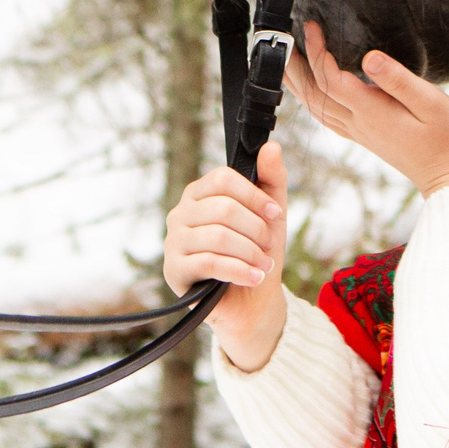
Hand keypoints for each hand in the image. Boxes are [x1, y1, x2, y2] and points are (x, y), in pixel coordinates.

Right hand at [163, 141, 289, 370]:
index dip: (254, 195)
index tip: (275, 214)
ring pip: (218, 237)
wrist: (250, 301)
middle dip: (256, 229)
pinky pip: (209, 263)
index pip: (222, 179)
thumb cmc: (256, 251)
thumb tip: (271, 146)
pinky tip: (254, 277)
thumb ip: (271, 179)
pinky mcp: (174, 270)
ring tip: (263, 264)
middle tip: (269, 245)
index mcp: (199, 194)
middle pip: (223, 209)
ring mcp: (173, 242)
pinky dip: (239, 270)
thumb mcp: (271, 214)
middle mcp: (180, 213)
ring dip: (250, 252)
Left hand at [285, 19, 448, 196]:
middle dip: (297, 65)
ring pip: (316, 107)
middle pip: (314, 94)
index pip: (331, 79)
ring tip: (289, 59)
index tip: (311, 27)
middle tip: (286, 38)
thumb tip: (368, 57)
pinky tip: (312, 90)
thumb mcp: (431, 102)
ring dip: (299, 83)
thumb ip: (398, 80)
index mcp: (372, 112)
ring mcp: (360, 132)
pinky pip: (327, 116)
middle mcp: (359, 123)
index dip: (317, 51)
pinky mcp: (364, 136)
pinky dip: (312, 99)